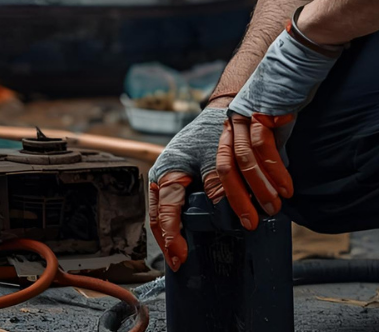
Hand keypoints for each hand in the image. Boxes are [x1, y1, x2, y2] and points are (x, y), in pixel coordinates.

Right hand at [147, 108, 226, 271]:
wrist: (220, 114)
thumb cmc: (215, 133)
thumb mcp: (217, 158)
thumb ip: (217, 183)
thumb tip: (220, 210)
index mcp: (167, 172)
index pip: (165, 213)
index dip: (171, 237)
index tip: (180, 256)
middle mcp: (162, 177)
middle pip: (159, 217)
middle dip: (167, 241)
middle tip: (177, 263)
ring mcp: (169, 179)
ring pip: (164, 213)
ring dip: (171, 234)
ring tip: (179, 256)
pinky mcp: (179, 180)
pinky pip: (174, 205)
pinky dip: (179, 221)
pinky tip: (188, 234)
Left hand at [217, 16, 343, 224]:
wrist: (303, 50)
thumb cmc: (293, 85)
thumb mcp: (276, 119)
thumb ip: (269, 144)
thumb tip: (273, 179)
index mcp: (231, 123)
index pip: (220, 164)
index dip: (227, 192)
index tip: (238, 216)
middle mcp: (232, 118)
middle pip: (223, 168)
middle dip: (235, 200)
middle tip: (250, 224)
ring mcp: (244, 112)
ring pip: (242, 161)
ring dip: (259, 189)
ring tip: (273, 210)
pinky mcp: (261, 107)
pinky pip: (264, 146)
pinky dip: (274, 170)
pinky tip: (286, 187)